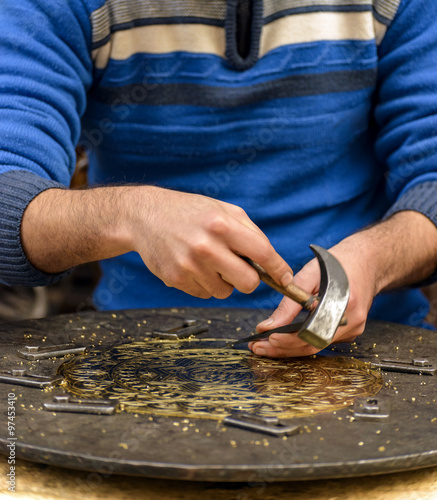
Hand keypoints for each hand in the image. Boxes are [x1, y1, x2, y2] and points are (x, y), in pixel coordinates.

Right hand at [129, 187, 293, 298]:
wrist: (145, 216)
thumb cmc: (189, 211)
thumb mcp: (223, 209)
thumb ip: (250, 232)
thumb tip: (272, 262)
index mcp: (222, 225)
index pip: (263, 254)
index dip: (279, 269)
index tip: (286, 279)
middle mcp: (207, 247)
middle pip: (248, 283)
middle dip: (249, 279)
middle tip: (239, 268)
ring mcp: (189, 266)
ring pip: (225, 291)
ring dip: (223, 281)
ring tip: (209, 261)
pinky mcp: (175, 279)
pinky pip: (205, 294)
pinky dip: (205, 284)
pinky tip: (194, 266)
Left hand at [250, 211, 436, 357]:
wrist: (367, 261)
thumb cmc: (337, 264)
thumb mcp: (309, 274)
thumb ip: (289, 302)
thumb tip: (268, 326)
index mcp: (344, 304)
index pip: (311, 332)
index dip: (287, 339)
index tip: (266, 338)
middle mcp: (351, 321)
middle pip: (313, 345)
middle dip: (282, 349)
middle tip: (257, 347)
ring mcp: (353, 329)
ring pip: (316, 347)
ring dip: (289, 349)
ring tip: (264, 346)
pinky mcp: (350, 332)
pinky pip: (322, 342)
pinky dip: (301, 343)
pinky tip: (283, 341)